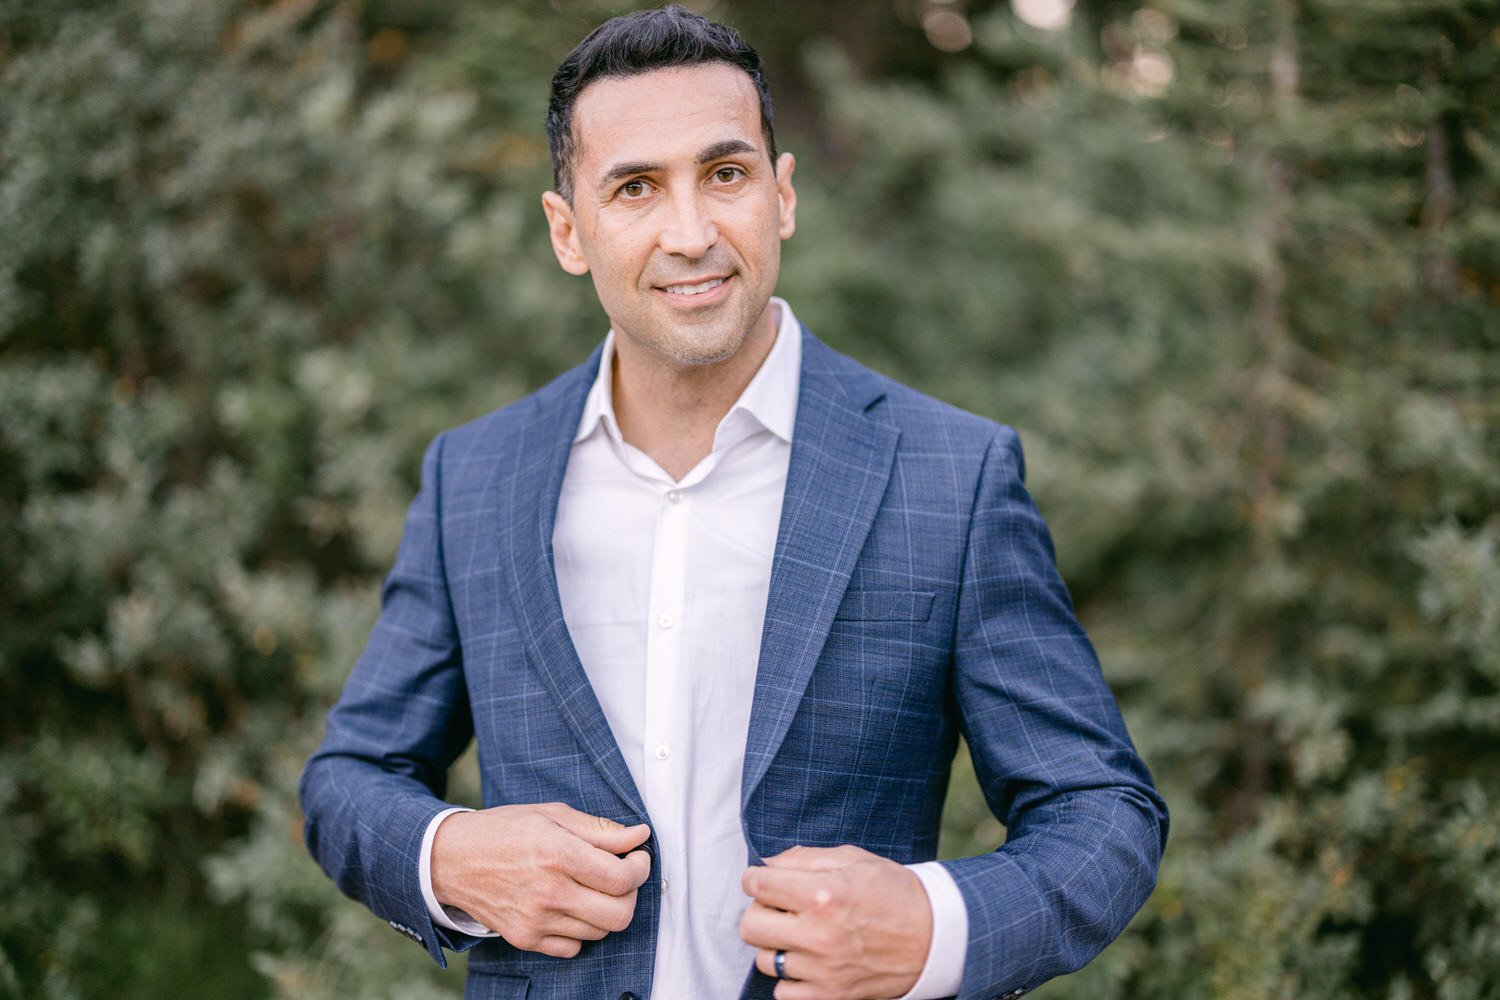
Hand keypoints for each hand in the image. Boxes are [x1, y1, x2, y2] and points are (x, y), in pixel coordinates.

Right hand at [429, 802, 650, 957]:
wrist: (451, 859)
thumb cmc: (504, 830)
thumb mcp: (552, 815)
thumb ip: (600, 829)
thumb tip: (640, 835)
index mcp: (557, 854)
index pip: (621, 878)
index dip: (640, 869)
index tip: (637, 859)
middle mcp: (548, 892)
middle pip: (618, 914)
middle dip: (630, 895)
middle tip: (623, 876)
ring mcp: (535, 920)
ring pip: (599, 932)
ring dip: (606, 911)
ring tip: (592, 888)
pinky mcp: (525, 939)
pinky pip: (573, 948)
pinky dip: (581, 931)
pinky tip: (571, 906)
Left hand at [739, 844, 931, 999]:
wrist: (935, 936)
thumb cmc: (895, 892)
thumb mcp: (855, 859)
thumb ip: (805, 858)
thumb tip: (766, 864)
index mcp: (823, 893)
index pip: (758, 885)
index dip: (755, 878)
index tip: (763, 881)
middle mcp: (819, 933)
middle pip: (750, 926)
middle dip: (759, 911)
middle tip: (778, 907)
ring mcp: (824, 969)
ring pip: (764, 960)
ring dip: (775, 944)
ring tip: (797, 934)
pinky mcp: (832, 995)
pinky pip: (783, 991)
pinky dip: (789, 977)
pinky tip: (808, 960)